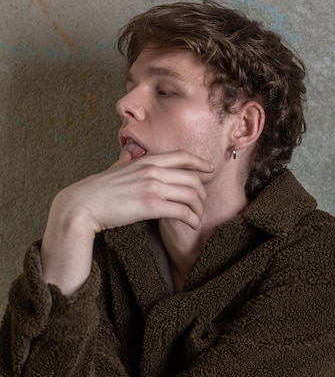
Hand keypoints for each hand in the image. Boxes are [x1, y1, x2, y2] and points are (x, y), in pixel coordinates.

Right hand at [61, 149, 213, 232]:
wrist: (83, 205)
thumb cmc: (98, 190)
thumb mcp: (116, 168)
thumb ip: (127, 160)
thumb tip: (129, 151)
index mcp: (147, 161)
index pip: (182, 156)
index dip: (199, 162)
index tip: (209, 169)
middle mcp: (152, 171)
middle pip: (192, 179)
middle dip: (202, 194)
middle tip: (201, 205)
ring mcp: (152, 187)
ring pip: (191, 195)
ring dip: (199, 209)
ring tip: (197, 218)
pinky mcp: (150, 206)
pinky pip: (182, 211)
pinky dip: (192, 220)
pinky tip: (191, 225)